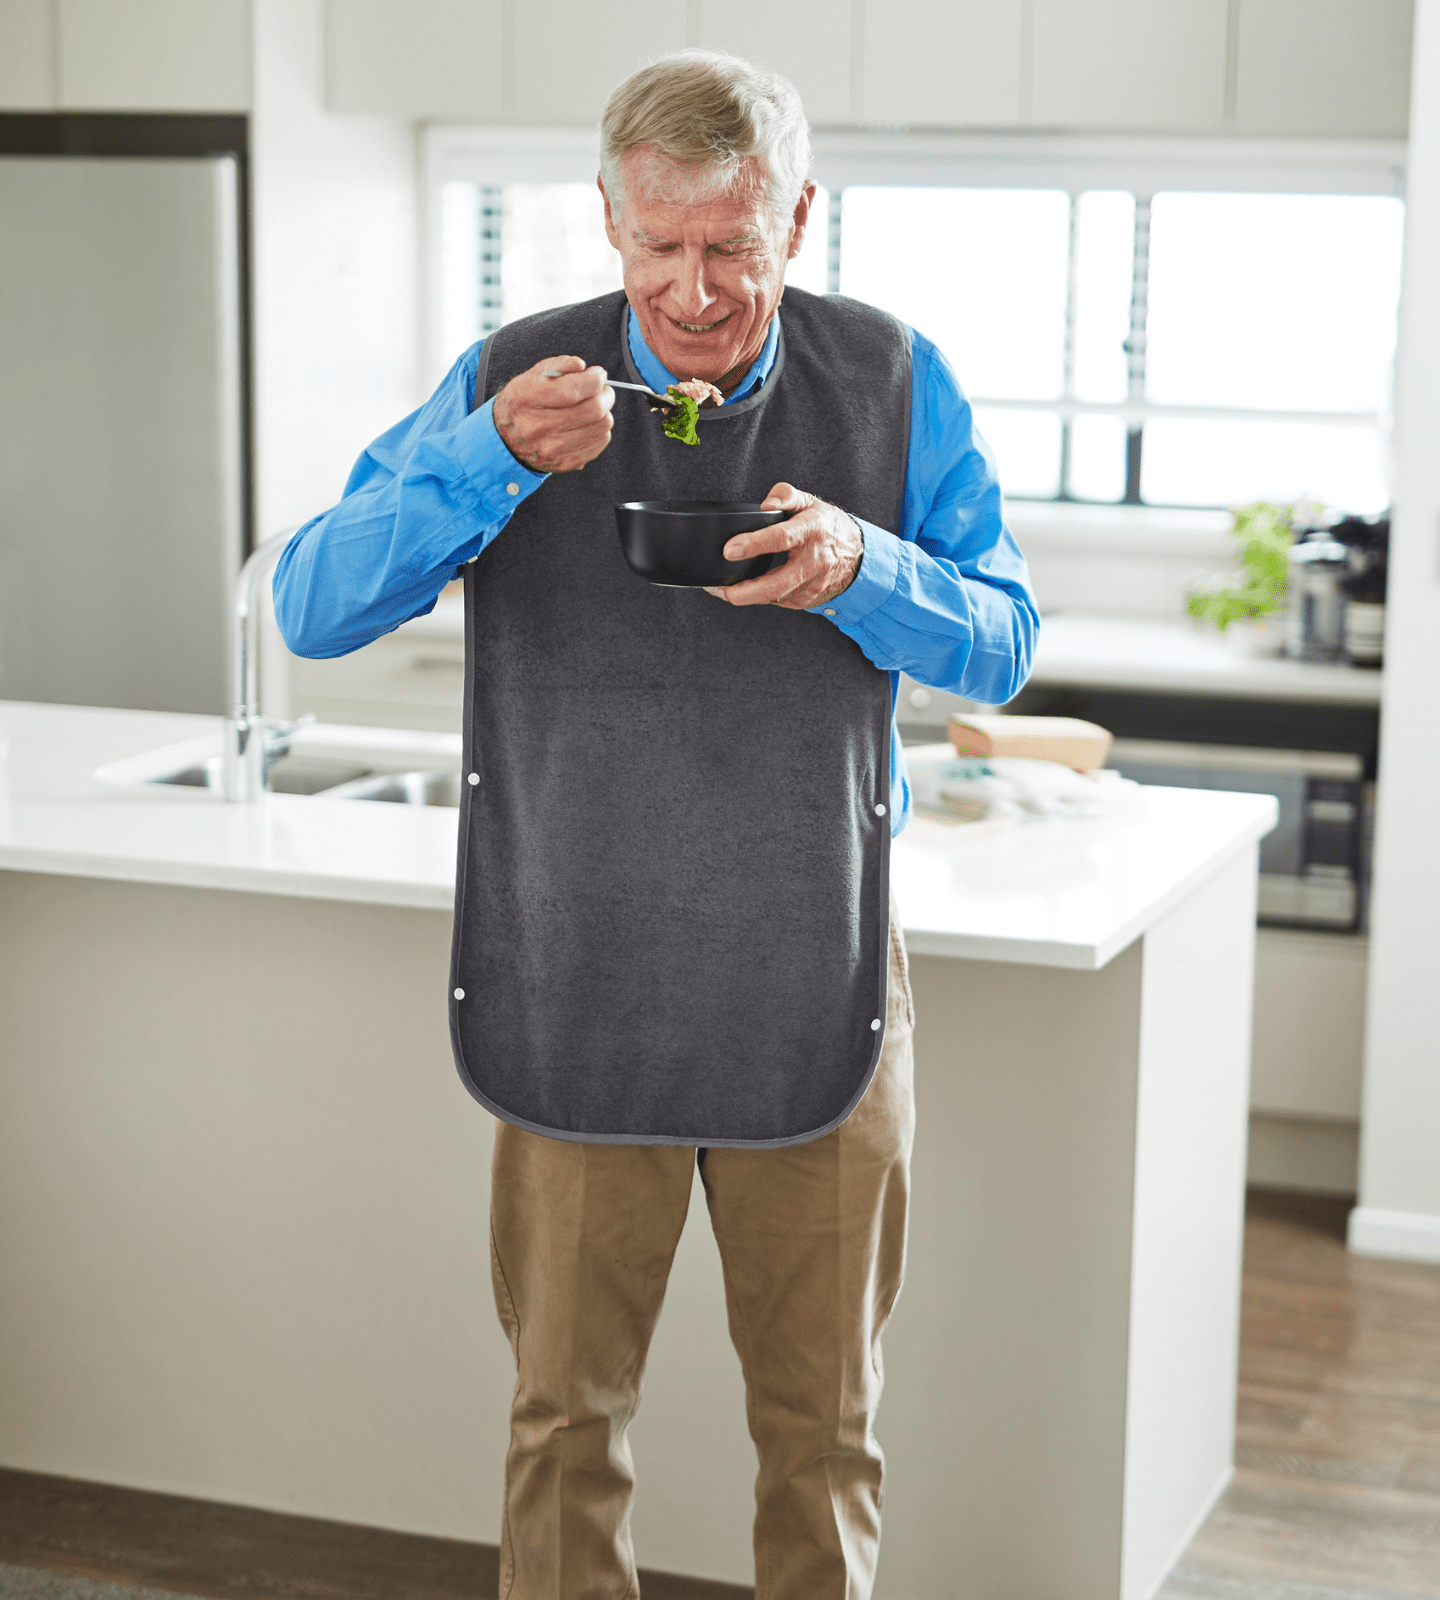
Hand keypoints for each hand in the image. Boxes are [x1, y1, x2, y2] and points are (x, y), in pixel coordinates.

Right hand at [492, 355, 614, 473]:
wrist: (507, 440)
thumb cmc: (524, 402)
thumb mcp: (532, 376)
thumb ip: (559, 365)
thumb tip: (582, 366)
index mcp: (526, 398)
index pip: (572, 390)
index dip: (594, 380)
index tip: (598, 374)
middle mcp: (538, 427)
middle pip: (593, 410)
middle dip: (605, 395)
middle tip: (602, 390)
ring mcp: (552, 448)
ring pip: (602, 426)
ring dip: (604, 412)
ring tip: (593, 406)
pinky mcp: (566, 462)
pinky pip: (600, 442)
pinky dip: (600, 429)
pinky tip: (587, 424)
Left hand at [702, 483, 862, 608]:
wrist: (858, 554)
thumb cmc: (827, 526)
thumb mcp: (809, 502)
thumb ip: (785, 496)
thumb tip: (767, 504)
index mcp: (812, 531)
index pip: (781, 538)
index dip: (754, 544)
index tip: (730, 550)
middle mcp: (814, 561)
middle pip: (776, 584)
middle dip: (745, 591)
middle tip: (720, 589)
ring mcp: (813, 584)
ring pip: (775, 597)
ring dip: (747, 596)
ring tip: (724, 589)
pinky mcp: (808, 599)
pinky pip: (779, 601)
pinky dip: (761, 597)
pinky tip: (749, 589)